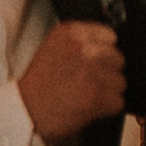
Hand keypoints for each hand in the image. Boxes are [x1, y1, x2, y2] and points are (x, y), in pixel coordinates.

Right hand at [17, 19, 127, 143]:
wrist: (26, 112)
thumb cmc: (39, 85)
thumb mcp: (53, 48)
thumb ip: (80, 41)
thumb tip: (109, 44)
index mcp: (71, 33)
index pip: (110, 36)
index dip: (104, 53)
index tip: (93, 63)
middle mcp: (83, 49)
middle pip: (118, 59)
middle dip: (107, 73)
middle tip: (86, 83)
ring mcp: (91, 72)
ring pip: (120, 82)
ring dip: (108, 93)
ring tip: (85, 95)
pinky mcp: (97, 95)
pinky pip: (118, 102)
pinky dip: (106, 109)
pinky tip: (88, 107)